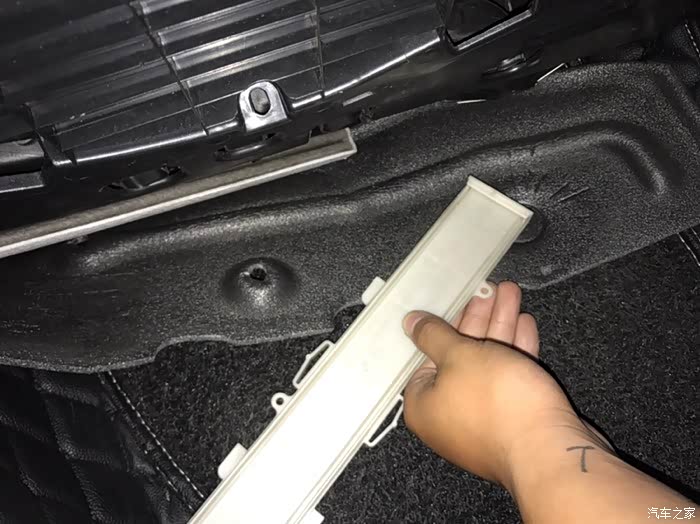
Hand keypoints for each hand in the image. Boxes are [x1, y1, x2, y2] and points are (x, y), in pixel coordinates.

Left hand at [402, 282, 592, 489]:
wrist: (550, 451)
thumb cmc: (496, 403)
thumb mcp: (459, 357)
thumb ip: (434, 335)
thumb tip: (410, 322)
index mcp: (423, 405)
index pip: (425, 355)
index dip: (444, 323)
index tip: (458, 298)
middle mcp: (448, 416)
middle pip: (460, 356)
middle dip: (479, 318)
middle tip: (490, 288)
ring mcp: (483, 420)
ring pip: (488, 365)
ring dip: (500, 327)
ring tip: (510, 292)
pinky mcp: (514, 420)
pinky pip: (509, 380)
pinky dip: (516, 352)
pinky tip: (526, 324)